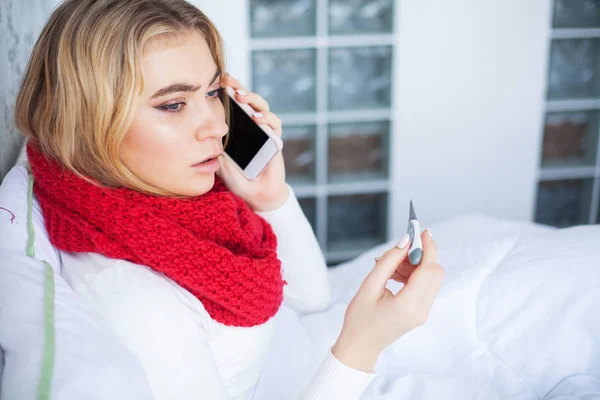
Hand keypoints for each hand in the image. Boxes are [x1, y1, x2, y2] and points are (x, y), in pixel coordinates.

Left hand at [217, 74, 287, 211]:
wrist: (255, 194)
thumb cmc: (238, 178)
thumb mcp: (220, 160)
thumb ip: (215, 145)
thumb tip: (202, 130)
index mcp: (238, 127)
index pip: (233, 103)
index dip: (229, 90)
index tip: (219, 80)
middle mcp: (252, 126)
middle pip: (248, 99)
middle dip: (239, 87)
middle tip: (228, 81)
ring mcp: (264, 131)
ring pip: (262, 107)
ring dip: (252, 99)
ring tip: (241, 97)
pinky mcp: (275, 140)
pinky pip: (274, 124)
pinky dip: (267, 118)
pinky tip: (257, 118)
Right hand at [332, 230, 443, 371]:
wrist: (360, 346)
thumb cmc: (359, 319)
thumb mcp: (369, 286)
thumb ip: (389, 261)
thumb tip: (405, 241)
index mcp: (408, 305)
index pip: (428, 269)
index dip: (428, 247)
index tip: (422, 231)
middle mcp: (421, 310)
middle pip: (434, 272)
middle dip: (420, 255)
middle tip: (399, 249)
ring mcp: (423, 313)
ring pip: (430, 278)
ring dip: (414, 265)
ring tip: (388, 264)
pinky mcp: (420, 312)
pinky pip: (424, 286)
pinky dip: (412, 275)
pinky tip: (393, 274)